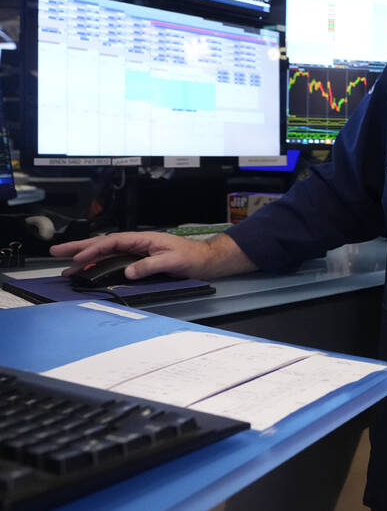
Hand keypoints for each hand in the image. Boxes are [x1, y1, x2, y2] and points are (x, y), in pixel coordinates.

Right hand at [50, 232, 256, 279]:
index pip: (112, 242)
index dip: (93, 249)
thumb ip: (151, 265)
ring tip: (65, 267)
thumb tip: (128, 271)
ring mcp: (137, 252)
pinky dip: (99, 265)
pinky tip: (88, 271)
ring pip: (106, 253)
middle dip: (79, 248)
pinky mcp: (140, 261)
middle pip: (104, 244)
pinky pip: (114, 261)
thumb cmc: (192, 258)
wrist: (206, 261)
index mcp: (143, 239)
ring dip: (86, 259)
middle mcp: (137, 244)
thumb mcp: (173, 261)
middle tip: (56, 252)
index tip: (77, 257)